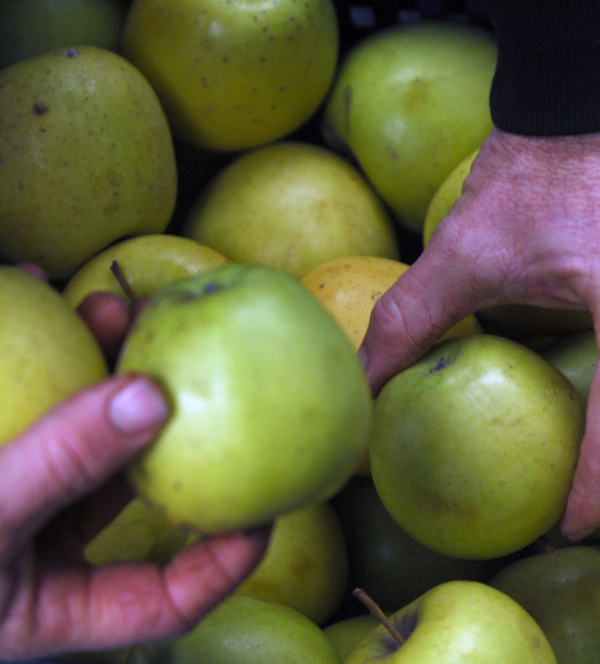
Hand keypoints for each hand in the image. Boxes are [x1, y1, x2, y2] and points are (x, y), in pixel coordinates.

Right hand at [0, 278, 269, 659]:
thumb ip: (61, 467)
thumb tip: (156, 397)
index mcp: (49, 615)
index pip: (166, 596)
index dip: (230, 554)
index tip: (275, 495)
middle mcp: (31, 564)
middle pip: (122, 492)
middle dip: (160, 419)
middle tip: (185, 353)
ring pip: (66, 437)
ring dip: (92, 369)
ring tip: (110, 302)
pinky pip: (8, 410)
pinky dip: (18, 350)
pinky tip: (22, 283)